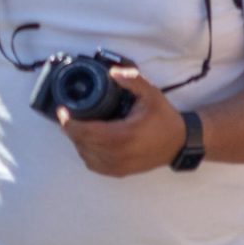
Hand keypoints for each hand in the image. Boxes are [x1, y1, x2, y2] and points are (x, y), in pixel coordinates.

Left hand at [59, 66, 186, 176]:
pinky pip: (93, 165)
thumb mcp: (151, 95)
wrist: (180, 143)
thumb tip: (112, 72)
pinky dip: (86, 152)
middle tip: (68, 115)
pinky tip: (87, 141)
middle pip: (81, 142)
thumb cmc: (164, 118)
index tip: (63, 110)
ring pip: (85, 154)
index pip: (84, 131)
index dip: (68, 121)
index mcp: (124, 136)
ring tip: (78, 126)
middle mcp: (119, 154)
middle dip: (71, 128)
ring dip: (77, 140)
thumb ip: (132, 80)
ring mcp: (119, 166)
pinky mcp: (120, 172)